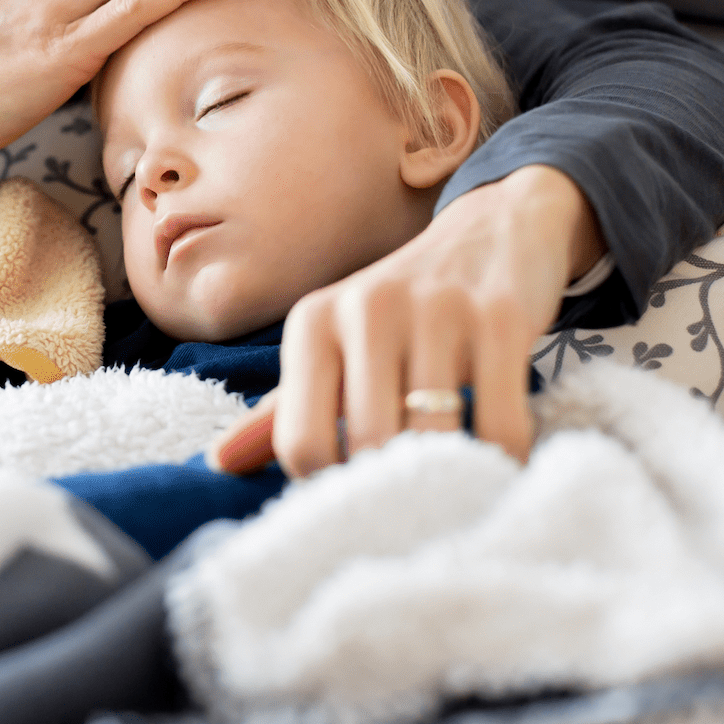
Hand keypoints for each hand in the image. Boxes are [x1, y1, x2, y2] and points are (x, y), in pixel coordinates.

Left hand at [212, 166, 603, 475]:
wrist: (494, 229)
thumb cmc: (401, 309)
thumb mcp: (335, 344)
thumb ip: (282, 408)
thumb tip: (219, 463)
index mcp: (313, 322)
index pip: (301, 442)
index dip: (332, 484)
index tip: (360, 487)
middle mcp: (365, 308)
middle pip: (369, 445)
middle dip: (395, 485)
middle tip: (415, 494)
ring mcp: (436, 309)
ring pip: (434, 437)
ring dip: (451, 474)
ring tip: (457, 478)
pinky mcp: (500, 316)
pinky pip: (501, 423)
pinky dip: (504, 457)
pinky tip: (499, 455)